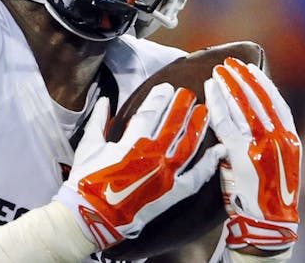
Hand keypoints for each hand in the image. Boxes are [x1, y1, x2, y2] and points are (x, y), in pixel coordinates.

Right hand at [54, 84, 224, 248]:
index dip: (160, 98)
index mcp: (131, 142)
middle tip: (189, 94)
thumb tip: (106, 100)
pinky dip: (208, 163)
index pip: (151, 112)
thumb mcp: (88, 147)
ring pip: (189, 145)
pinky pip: (196, 176)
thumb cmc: (87, 182)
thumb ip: (99, 121)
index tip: (167, 87)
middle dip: (182, 106)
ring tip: (205, 112)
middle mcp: (153, 155)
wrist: (93, 217)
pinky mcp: (173, 193)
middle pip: (174, 124)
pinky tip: (217, 150)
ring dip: (198, 126)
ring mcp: (166, 174)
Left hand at [204, 57, 300, 250]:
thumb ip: (271, 136)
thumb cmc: (270, 192)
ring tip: (218, 73)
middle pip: (258, 99)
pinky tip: (210, 92)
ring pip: (241, 108)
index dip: (261, 82)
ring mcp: (259, 145)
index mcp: (290, 138)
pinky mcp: (240, 154)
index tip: (249, 68)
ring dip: (228, 87)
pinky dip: (217, 105)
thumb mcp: (280, 161)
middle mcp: (278, 138)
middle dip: (242, 78)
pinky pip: (225, 123)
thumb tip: (254, 111)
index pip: (275, 101)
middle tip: (229, 63)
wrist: (268, 220)